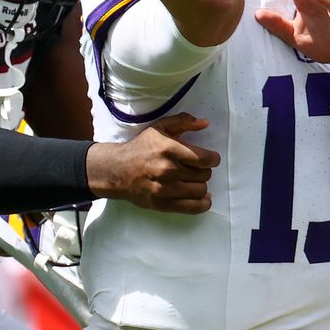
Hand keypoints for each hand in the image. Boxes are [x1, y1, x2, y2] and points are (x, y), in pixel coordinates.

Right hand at [87, 113, 216, 213]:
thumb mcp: (159, 128)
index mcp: (169, 149)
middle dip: (204, 171)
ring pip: (200, 191)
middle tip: (196, 169)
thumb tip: (205, 123)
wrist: (117, 171)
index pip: (204, 159)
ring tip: (194, 181)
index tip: (211, 159)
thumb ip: (183, 122)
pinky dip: (203, 204)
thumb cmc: (141, 148)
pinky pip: (192, 208)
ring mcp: (165, 189)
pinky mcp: (162, 204)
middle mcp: (167, 170)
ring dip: (201, 185)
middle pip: (204, 175)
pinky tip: (203, 198)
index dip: (213, 159)